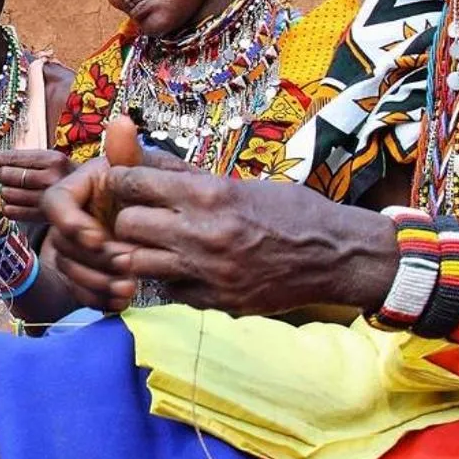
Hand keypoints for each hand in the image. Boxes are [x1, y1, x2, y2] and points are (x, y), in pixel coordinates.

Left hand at [0, 147, 69, 222]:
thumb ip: (22, 159)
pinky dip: (9, 207)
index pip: (13, 157)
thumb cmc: (63, 177)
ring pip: (6, 194)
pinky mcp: (42, 218)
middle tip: (11, 177)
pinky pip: (11, 211)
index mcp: (53, 159)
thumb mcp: (50, 160)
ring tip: (18, 190)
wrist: (92, 200)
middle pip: (6, 176)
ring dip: (6, 192)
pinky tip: (18, 203)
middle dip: (4, 176)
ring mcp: (48, 199)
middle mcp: (52, 179)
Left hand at [43, 155, 399, 319]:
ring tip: (153, 243)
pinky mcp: (216, 302)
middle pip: (127, 225)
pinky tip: (182, 267)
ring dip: (140, 251)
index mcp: (211, 196)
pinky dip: (168, 278)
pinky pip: (167, 290)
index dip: (120, 181)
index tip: (121, 182)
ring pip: (137, 263)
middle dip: (125, 218)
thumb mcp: (240, 184)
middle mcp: (204, 235)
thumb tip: (141, 156)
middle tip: (137, 215)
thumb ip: (187, 177)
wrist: (337, 256)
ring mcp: (208, 273)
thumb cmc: (291, 211)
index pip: (134, 183)